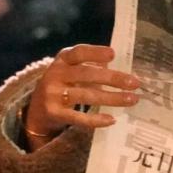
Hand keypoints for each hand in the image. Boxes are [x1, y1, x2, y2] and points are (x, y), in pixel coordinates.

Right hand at [24, 45, 139, 149]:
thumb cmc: (64, 85)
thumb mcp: (73, 71)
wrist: (37, 110)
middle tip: (135, 83)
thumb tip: (123, 70)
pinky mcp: (54, 113)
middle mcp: (55, 74)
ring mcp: (53, 94)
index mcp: (62, 60)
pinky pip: (78, 117)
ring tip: (132, 99)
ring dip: (112, 98)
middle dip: (113, 78)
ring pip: (86, 96)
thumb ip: (92, 67)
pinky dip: (95, 120)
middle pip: (86, 74)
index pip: (78, 52)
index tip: (113, 54)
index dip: (95, 52)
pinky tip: (111, 120)